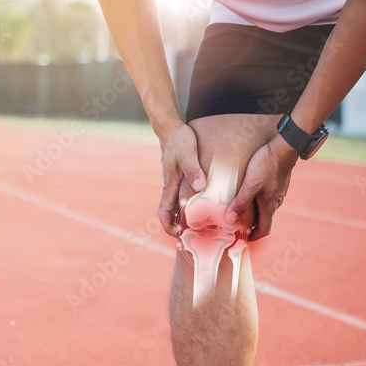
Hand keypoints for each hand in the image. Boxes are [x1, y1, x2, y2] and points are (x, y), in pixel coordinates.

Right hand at [157, 122, 206, 238]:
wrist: (171, 128)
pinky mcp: (179, 177)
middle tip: (193, 236)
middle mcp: (170, 186)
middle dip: (177, 227)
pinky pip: (182, 196)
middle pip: (169, 213)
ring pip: (176, 205)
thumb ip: (193, 169)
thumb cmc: (179, 140)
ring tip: (200, 226)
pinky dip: (189, 205)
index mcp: (169, 185)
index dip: (168, 226)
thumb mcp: (187, 153)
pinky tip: (202, 205)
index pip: (163, 212)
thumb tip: (199, 187)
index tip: (179, 235)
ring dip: (183, 218)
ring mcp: (174, 182)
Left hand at [225, 136, 297, 240]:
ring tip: (241, 209)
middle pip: (264, 219)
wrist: (285, 147)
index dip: (254, 237)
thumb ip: (241, 202)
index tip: (243, 239)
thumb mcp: (250, 185)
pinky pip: (268, 196)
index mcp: (270, 206)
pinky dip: (259, 200)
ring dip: (255, 212)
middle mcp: (276, 201)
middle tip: (238, 224)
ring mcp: (279, 191)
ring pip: (266, 207)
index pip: (264, 229)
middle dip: (252, 225)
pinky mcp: (278, 182)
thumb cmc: (267, 165)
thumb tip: (231, 220)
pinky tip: (250, 192)